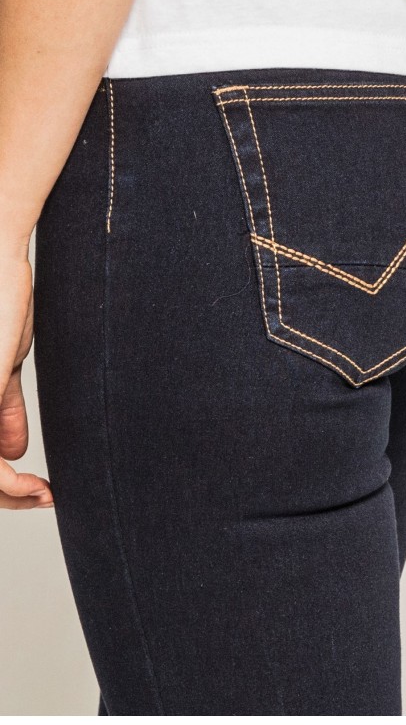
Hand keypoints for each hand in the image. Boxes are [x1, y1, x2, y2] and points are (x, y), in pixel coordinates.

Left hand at [0, 253, 52, 508]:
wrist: (0, 267)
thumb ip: (2, 411)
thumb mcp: (0, 370)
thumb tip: (13, 450)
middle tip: (40, 496)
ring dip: (10, 495)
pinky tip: (37, 487)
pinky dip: (10, 485)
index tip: (35, 488)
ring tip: (44, 494)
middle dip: (5, 494)